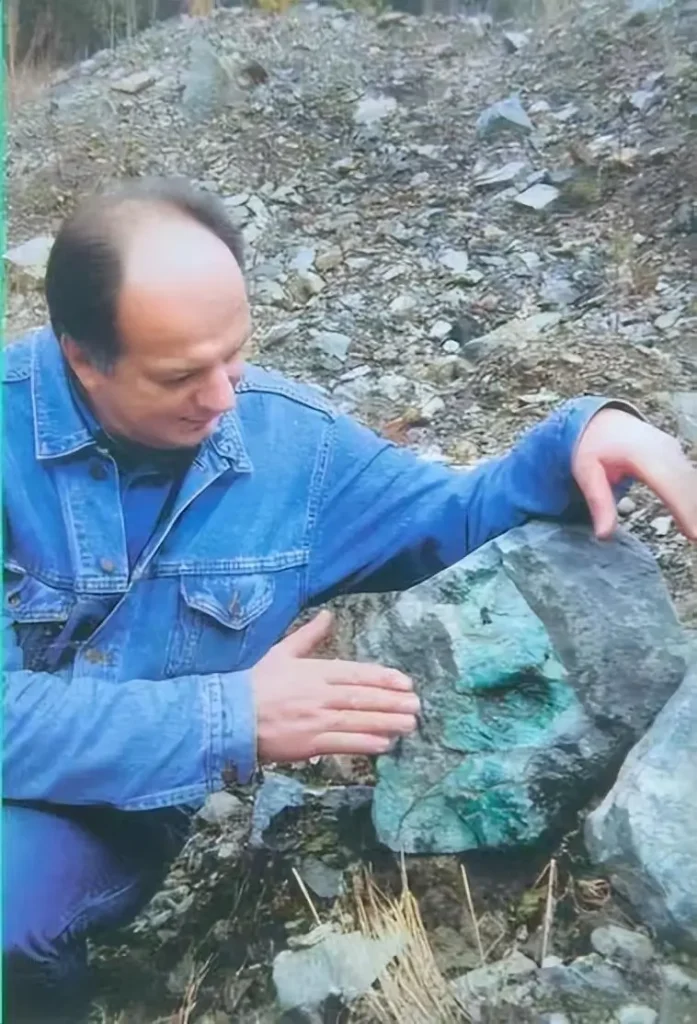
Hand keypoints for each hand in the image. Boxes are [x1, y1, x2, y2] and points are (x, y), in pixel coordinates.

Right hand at [252, 610, 419, 763]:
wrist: (227, 715)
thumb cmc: (252, 683)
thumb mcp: (280, 652)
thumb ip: (308, 636)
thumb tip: (327, 615)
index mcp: (314, 671)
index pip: (356, 673)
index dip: (382, 678)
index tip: (405, 682)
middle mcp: (319, 694)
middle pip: (363, 697)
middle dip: (392, 701)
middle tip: (417, 705)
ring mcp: (315, 720)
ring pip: (358, 720)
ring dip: (387, 722)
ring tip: (409, 724)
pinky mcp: (308, 743)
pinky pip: (343, 743)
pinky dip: (365, 743)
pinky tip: (384, 744)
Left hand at [573, 407, 696, 540]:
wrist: (602, 420)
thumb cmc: (592, 446)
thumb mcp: (586, 472)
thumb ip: (599, 502)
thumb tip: (604, 536)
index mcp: (640, 452)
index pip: (667, 482)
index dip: (683, 508)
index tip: (693, 534)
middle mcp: (664, 449)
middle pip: (687, 484)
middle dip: (695, 513)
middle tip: (696, 539)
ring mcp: (673, 451)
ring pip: (692, 482)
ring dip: (696, 507)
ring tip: (695, 532)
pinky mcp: (677, 456)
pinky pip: (690, 479)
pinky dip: (693, 498)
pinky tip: (694, 519)